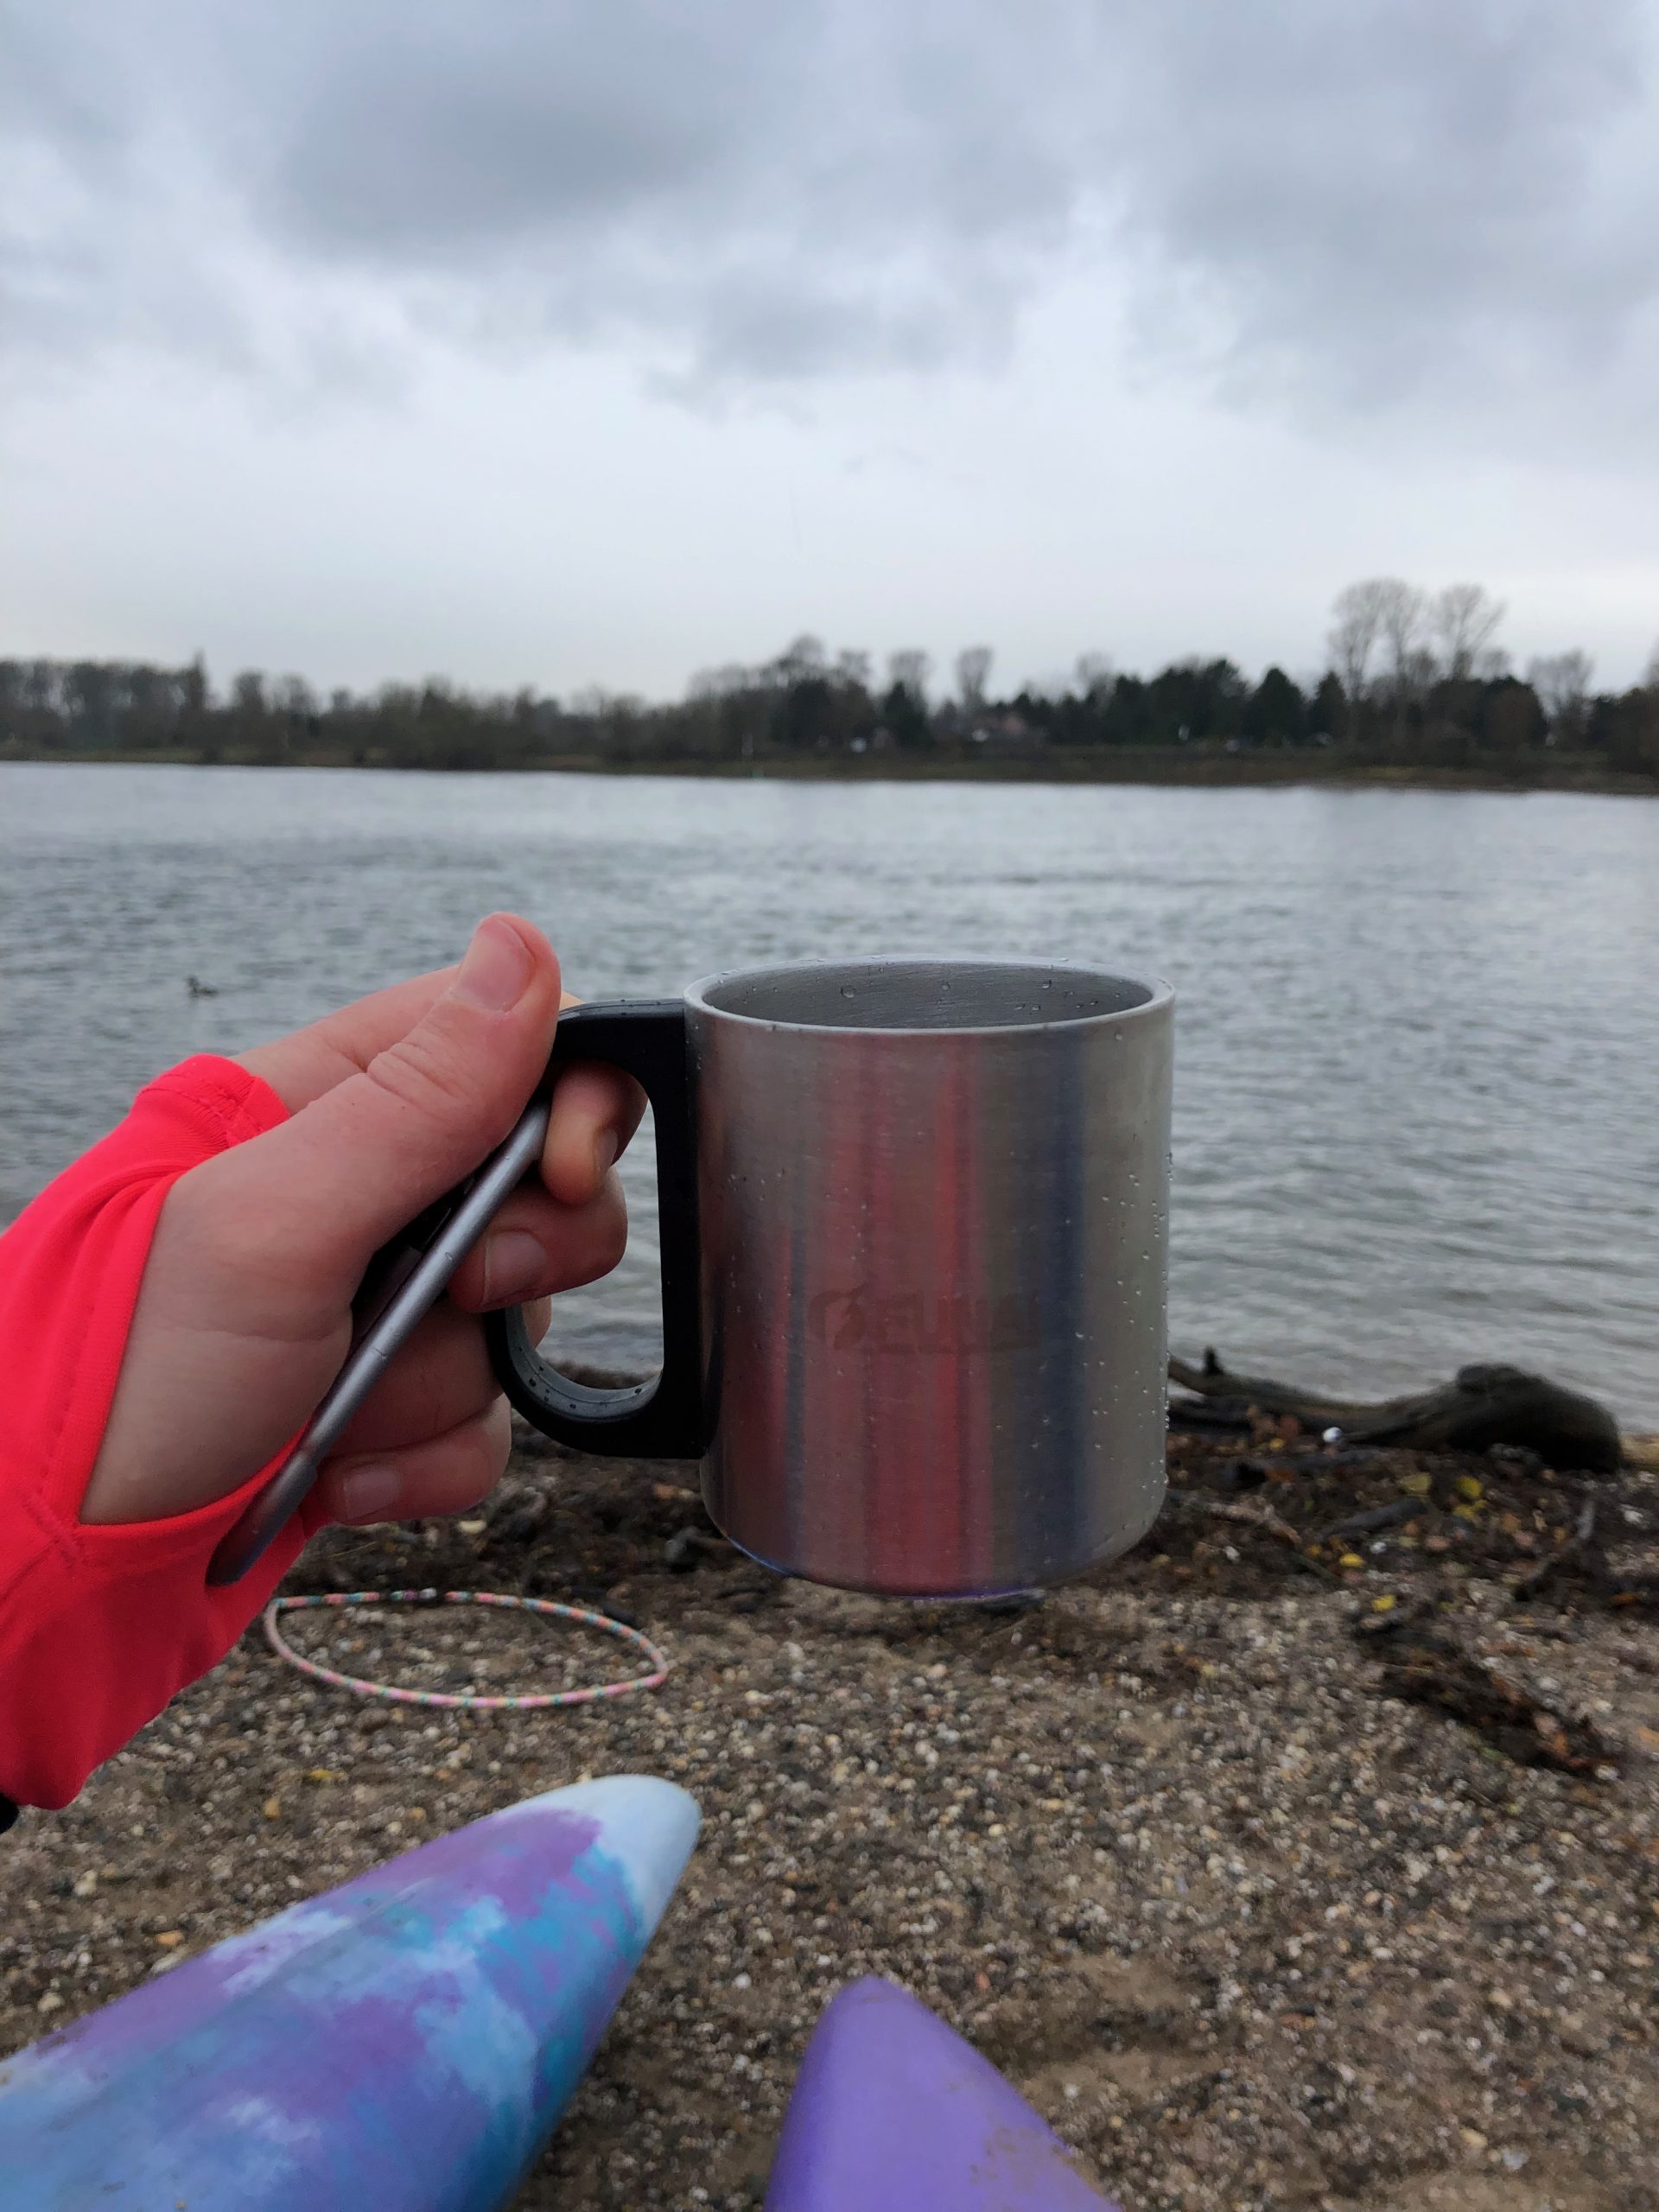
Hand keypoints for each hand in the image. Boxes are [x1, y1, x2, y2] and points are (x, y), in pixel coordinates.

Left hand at [79, 915, 642, 1528]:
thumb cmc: (115, 1378)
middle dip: (506, 1268)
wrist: (45, 1566)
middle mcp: (354, 1191)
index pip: (502, 1042)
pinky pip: (481, 1422)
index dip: (567, 1101)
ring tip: (326, 1414)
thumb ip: (414, 1101)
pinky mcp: (379, 1403)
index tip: (562, 1172)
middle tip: (442, 1297)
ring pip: (512, 1324)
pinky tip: (338, 1478)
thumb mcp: (272, 1224)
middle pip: (537, 1190)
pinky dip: (424, 1463)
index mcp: (318, 1101)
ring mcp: (370, 1302)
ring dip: (434, 1389)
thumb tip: (524, 950)